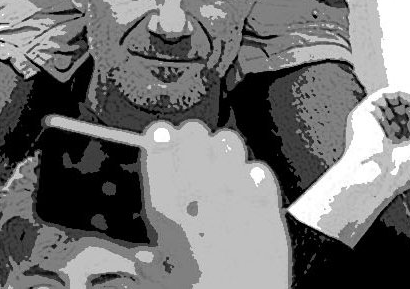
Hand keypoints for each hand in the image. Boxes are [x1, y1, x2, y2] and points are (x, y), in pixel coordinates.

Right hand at [137, 121, 289, 288]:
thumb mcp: (162, 280)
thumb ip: (149, 257)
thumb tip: (143, 252)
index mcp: (170, 214)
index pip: (158, 150)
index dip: (157, 138)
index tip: (159, 135)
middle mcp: (202, 199)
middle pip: (193, 136)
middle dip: (189, 139)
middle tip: (189, 147)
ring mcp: (238, 199)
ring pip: (227, 144)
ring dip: (220, 151)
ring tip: (218, 163)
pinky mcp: (266, 208)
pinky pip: (259, 172)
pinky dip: (252, 176)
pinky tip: (245, 186)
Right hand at [343, 89, 409, 182]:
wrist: (376, 173)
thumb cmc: (399, 170)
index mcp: (393, 148)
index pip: (409, 127)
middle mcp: (382, 134)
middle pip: (402, 113)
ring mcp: (373, 122)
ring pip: (394, 102)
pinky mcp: (366, 111)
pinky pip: (384, 94)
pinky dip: (402, 93)